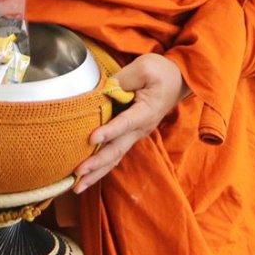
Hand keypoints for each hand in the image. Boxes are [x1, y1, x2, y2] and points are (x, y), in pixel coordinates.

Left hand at [76, 53, 185, 191]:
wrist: (176, 81)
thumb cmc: (160, 72)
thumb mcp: (145, 67)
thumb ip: (124, 79)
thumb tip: (105, 91)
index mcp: (146, 111)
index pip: (126, 122)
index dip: (110, 131)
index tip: (92, 138)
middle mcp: (141, 128)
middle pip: (118, 149)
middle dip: (97, 162)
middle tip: (78, 172)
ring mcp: (135, 135)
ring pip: (115, 157)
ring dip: (96, 173)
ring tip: (78, 186)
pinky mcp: (129, 136)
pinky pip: (114, 154)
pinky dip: (100, 168)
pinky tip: (86, 178)